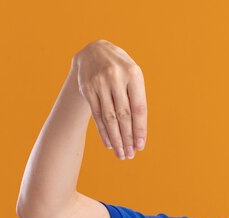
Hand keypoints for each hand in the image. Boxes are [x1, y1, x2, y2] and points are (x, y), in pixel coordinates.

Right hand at [72, 39, 146, 159]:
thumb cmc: (122, 70)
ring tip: (121, 154)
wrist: (95, 51)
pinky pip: (97, 115)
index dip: (140, 129)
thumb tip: (138, 133)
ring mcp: (99, 83)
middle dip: (127, 138)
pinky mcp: (87, 88)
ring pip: (109, 117)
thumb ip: (137, 101)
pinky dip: (103, 131)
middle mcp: (115, 78)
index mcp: (134, 74)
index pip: (138, 108)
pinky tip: (109, 144)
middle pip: (123, 115)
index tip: (140, 146)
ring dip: (116, 139)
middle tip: (130, 155)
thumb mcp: (134, 78)